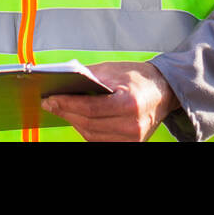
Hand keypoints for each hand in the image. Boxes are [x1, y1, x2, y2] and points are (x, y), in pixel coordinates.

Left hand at [41, 61, 179, 141]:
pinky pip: (100, 140)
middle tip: (50, 103)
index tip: (50, 98)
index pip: (91, 108)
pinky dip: (86, 130)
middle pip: (89, 124)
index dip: (67, 104)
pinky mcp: (131, 145)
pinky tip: (78, 118)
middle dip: (66, 112)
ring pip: (92, 135)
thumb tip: (63, 81)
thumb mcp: (115, 70)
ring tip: (62, 109)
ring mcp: (132, 138)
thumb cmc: (138, 77)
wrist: (163, 91)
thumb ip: (90, 76)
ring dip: (74, 122)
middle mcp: (132, 125)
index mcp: (130, 103)